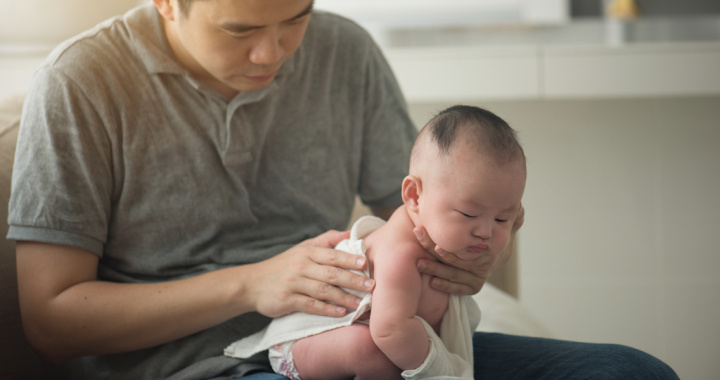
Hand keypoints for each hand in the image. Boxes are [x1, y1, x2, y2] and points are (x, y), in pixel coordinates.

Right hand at [247, 230, 375, 317]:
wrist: (251, 283)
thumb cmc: (282, 266)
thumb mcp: (301, 248)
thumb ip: (326, 240)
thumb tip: (350, 233)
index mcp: (306, 252)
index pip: (332, 254)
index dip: (349, 258)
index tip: (366, 263)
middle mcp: (301, 266)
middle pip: (331, 273)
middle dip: (353, 280)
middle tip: (371, 286)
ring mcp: (294, 283)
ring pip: (323, 290)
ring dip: (344, 297)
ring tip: (360, 303)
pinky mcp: (288, 300)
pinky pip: (311, 305)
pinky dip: (326, 309)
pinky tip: (340, 312)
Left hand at [415, 204, 524, 294]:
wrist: (497, 251)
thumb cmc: (496, 231)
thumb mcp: (506, 220)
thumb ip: (511, 213)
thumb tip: (518, 205)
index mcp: (490, 248)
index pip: (468, 247)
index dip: (452, 246)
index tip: (438, 245)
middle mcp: (483, 263)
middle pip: (456, 259)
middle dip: (435, 250)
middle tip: (419, 240)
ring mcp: (477, 276)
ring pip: (454, 274)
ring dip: (435, 269)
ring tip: (419, 263)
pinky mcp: (474, 286)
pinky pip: (459, 289)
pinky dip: (446, 286)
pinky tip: (431, 282)